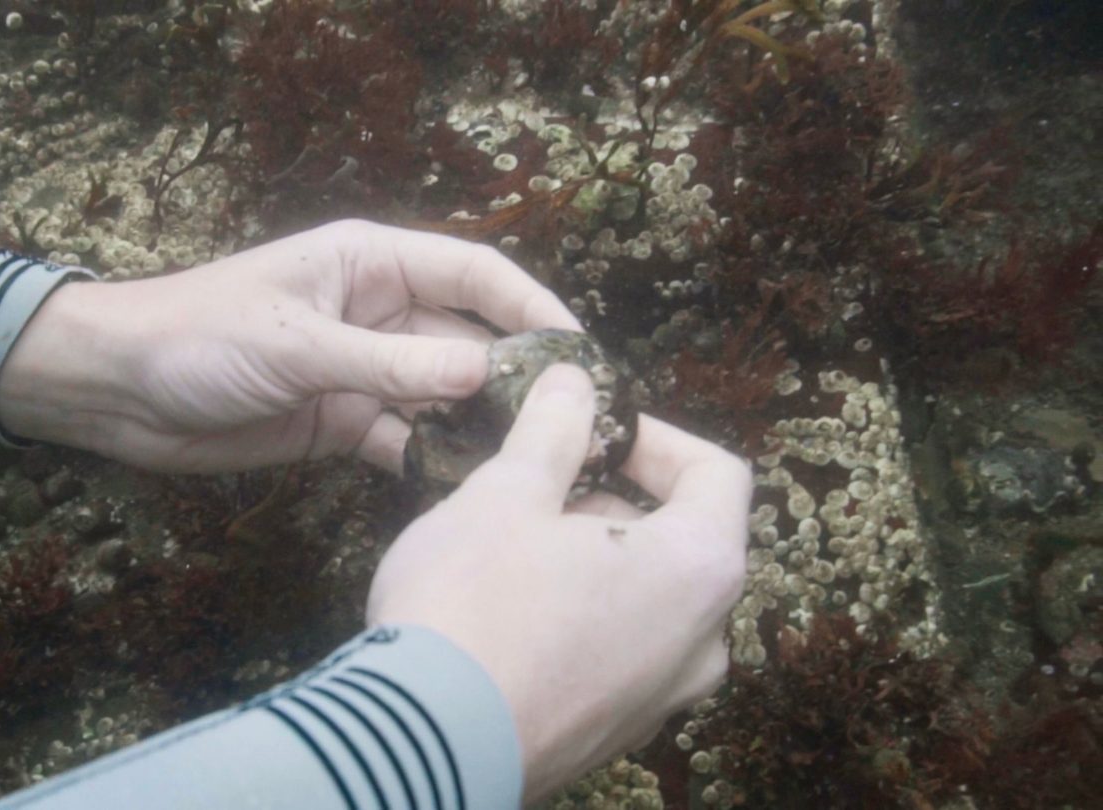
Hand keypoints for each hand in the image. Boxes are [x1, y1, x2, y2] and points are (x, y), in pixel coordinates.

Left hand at [0, 219, 579, 472]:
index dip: (529, 305)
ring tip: (533, 462)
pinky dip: (433, 458)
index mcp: (370, 263)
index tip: (579, 350)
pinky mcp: (341, 422)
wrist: (118, 391)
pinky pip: (405, 438)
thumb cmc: (199, 338)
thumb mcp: (298, 344)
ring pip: (442, 394)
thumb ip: (390, 363)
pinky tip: (468, 486)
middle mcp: (377, 311)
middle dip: (513, 374)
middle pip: (467, 337)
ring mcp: (362, 370)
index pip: (472, 271)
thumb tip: (483, 371)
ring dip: (479, 423)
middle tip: (571, 423)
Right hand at [366, 365, 750, 803]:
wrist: (425, 744)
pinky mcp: (617, 735)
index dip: (655, 436)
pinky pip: (620, 653)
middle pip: (683, 539)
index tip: (592, 430)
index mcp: (700, 568)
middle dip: (612, 499)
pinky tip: (509, 614)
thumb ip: (554, 429)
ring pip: (649, 600)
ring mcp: (664, 699)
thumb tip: (576, 379)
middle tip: (535, 487)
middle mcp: (705, 641)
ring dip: (594, 559)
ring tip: (513, 549)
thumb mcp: (506, 493)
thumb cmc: (474, 602)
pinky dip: (582, 617)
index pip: (718, 472)